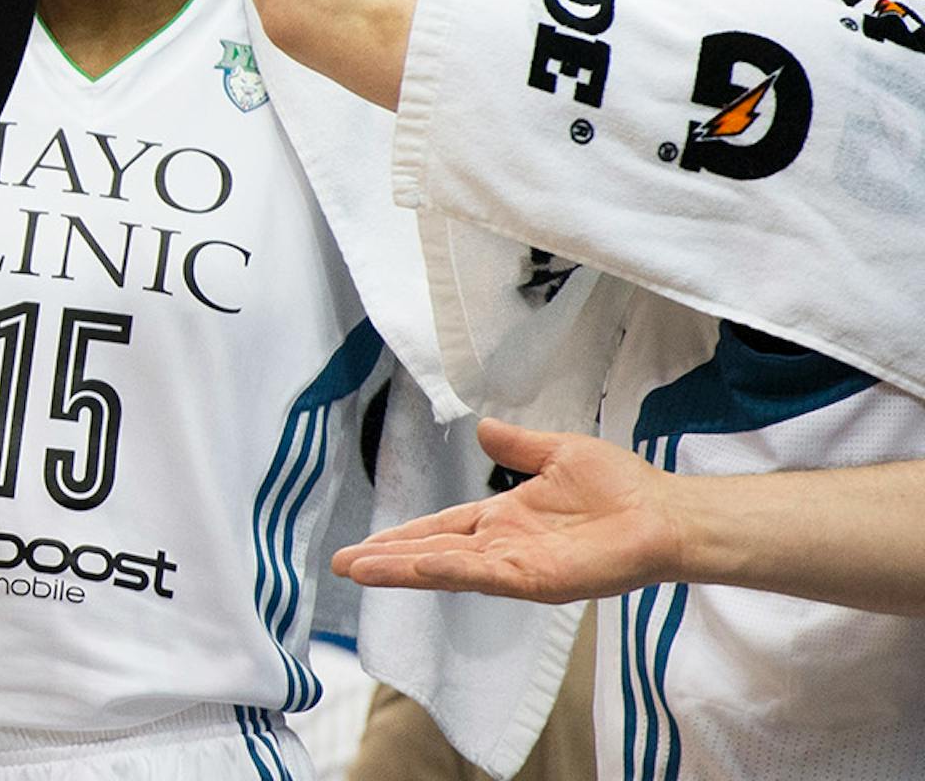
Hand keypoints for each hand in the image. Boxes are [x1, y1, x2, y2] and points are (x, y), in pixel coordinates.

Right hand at [330, 417, 685, 603]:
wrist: (665, 512)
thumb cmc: (621, 486)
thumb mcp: (557, 452)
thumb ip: (516, 446)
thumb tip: (481, 427)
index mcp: (503, 520)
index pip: (440, 529)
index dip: (402, 537)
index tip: (363, 546)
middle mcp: (502, 547)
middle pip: (431, 553)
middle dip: (386, 560)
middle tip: (342, 564)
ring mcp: (516, 567)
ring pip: (446, 569)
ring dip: (402, 570)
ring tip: (360, 570)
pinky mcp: (536, 580)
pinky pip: (483, 575)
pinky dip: (449, 571)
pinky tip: (417, 567)